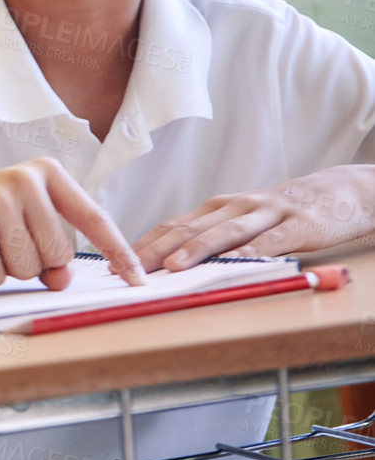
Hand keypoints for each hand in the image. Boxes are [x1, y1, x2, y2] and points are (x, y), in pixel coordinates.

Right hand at [0, 158, 145, 288]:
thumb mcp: (16, 230)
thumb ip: (49, 251)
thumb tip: (64, 281)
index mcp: (44, 173)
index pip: (93, 218)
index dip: (118, 253)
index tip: (138, 280)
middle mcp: (25, 178)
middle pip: (59, 254)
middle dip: (32, 264)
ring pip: (29, 267)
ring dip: (5, 268)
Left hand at [134, 165, 374, 271]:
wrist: (343, 192)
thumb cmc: (284, 212)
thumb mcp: (244, 219)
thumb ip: (213, 236)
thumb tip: (171, 262)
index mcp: (219, 208)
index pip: (174, 224)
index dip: (145, 243)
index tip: (117, 261)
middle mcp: (238, 207)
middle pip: (192, 228)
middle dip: (158, 249)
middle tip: (131, 267)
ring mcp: (269, 214)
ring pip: (227, 231)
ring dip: (198, 249)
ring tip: (174, 266)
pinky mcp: (300, 225)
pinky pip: (274, 241)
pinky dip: (254, 252)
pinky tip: (238, 263)